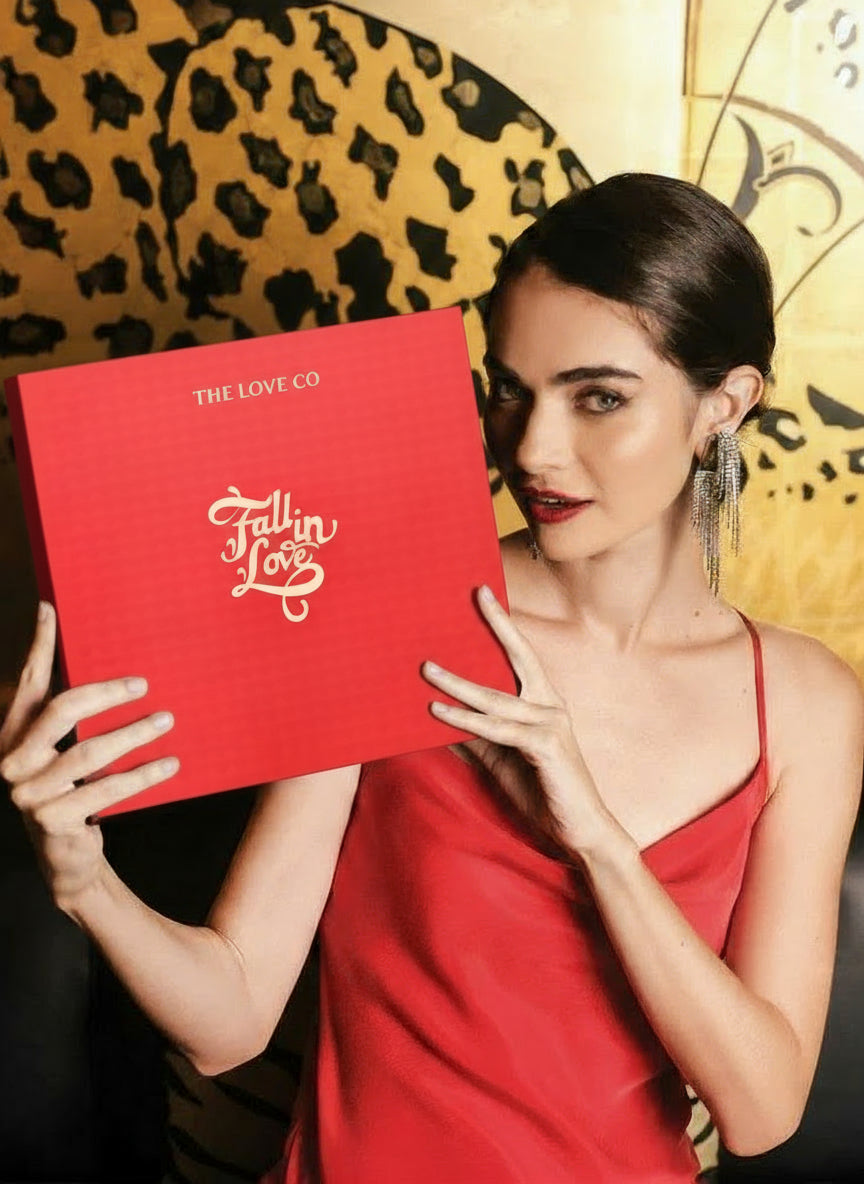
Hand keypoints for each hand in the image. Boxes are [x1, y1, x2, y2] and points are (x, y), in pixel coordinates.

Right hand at [0, 601, 179, 909]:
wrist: (68, 856)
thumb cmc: (74, 787)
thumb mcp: (67, 748)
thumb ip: (72, 711)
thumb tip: (99, 652)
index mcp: (12, 735)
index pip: (27, 683)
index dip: (38, 645)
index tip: (51, 608)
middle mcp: (12, 760)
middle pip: (60, 711)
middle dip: (104, 693)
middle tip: (143, 684)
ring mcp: (29, 793)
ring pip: (88, 752)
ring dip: (133, 733)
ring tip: (167, 719)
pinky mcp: (54, 820)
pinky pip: (106, 789)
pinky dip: (142, 775)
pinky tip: (171, 763)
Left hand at [422, 585, 609, 861]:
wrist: (579, 833)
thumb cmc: (542, 791)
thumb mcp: (499, 758)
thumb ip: (473, 735)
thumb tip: (434, 715)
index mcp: (543, 702)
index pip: (522, 655)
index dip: (503, 625)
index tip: (483, 595)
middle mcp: (550, 705)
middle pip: (520, 656)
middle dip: (496, 624)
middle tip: (474, 594)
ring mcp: (551, 724)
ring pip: (495, 697)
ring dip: (456, 683)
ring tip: (426, 670)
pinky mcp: (546, 747)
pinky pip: (498, 730)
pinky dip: (466, 721)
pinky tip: (438, 714)